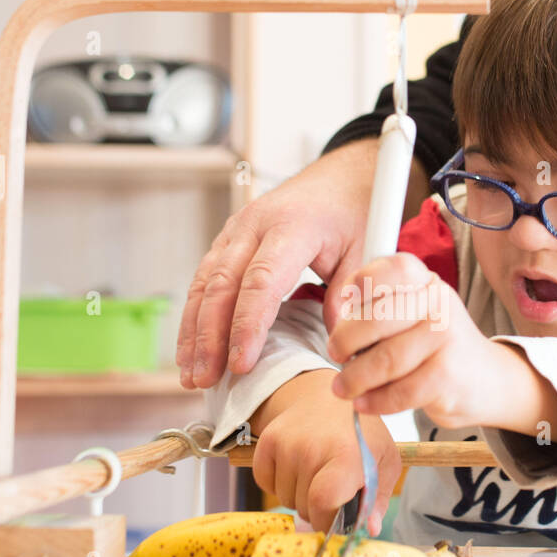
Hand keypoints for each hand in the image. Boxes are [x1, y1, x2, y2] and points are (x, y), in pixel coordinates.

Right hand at [177, 138, 428, 388]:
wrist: (339, 177)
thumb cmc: (351, 212)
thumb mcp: (364, 249)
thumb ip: (350, 294)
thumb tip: (338, 343)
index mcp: (292, 225)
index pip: (260, 281)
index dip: (247, 325)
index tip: (241, 363)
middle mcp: (255, 224)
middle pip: (221, 284)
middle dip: (209, 336)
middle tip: (205, 379)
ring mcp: (235, 231)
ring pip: (203, 283)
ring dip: (193, 331)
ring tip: (192, 374)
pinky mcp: (227, 241)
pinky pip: (202, 280)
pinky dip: (194, 317)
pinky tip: (192, 349)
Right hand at [250, 370, 403, 533]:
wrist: (328, 395)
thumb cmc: (362, 433)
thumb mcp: (384, 460)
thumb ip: (378, 498)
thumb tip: (369, 529)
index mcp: (345, 456)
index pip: (323, 503)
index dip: (328, 522)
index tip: (337, 520)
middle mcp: (311, 448)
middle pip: (304, 507)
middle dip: (318, 509)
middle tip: (332, 488)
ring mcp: (286, 443)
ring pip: (284, 498)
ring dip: (299, 496)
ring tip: (316, 473)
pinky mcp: (267, 440)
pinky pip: (265, 483)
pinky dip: (278, 483)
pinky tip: (297, 467)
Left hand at [325, 252, 505, 428]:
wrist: (486, 378)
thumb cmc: (436, 345)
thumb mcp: (414, 313)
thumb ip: (380, 308)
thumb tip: (337, 327)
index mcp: (427, 281)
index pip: (391, 268)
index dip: (360, 283)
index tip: (343, 307)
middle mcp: (439, 303)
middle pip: (378, 318)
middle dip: (345, 340)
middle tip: (336, 354)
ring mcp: (446, 338)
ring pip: (385, 360)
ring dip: (355, 378)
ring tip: (343, 387)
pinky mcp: (447, 376)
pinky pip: (399, 392)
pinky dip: (375, 401)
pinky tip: (365, 402)